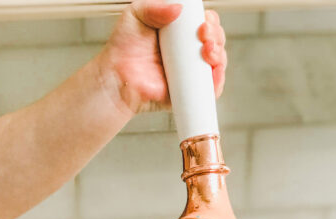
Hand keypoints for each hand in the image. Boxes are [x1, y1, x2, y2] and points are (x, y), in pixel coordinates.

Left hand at [97, 2, 226, 115]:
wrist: (115, 78)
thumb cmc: (123, 48)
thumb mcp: (136, 14)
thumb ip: (155, 6)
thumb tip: (178, 8)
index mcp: (180, 33)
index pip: (205, 23)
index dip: (210, 22)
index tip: (203, 22)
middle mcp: (188, 52)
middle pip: (216, 41)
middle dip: (217, 36)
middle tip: (204, 35)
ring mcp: (190, 73)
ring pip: (217, 63)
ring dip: (220, 55)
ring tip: (207, 51)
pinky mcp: (188, 93)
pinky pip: (210, 90)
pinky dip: (218, 81)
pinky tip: (214, 73)